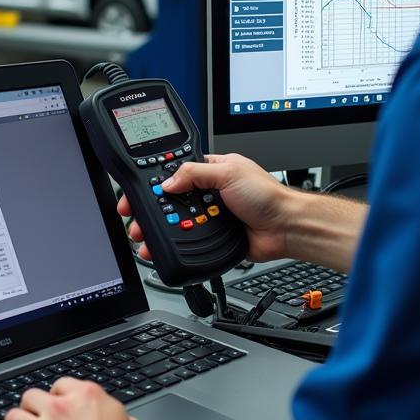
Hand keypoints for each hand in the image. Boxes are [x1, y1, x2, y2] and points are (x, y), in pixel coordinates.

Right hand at [116, 152, 292, 262]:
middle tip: (134, 219)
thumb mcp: (229, 172)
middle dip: (149, 210)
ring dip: (158, 230)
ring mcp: (209, 216)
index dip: (153, 183)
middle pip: (169, 202)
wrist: (286, 228)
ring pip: (176, 223)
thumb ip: (195, 173)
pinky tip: (162, 248)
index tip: (134, 193)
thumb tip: (168, 182)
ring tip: (143, 236)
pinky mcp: (212, 237)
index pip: (173, 173)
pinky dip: (174, 246)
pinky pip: (188, 242)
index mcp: (210, 171)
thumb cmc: (267, 196)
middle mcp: (207, 193)